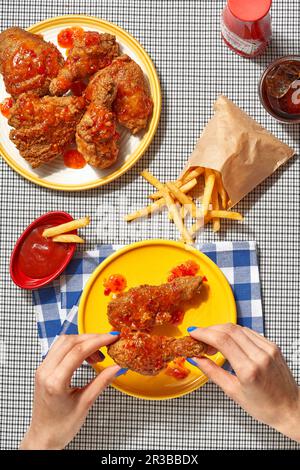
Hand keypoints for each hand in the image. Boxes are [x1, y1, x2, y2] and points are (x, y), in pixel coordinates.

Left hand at [20, 333, 122, 449]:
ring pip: (63, 342)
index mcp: (55, 382)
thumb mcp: (85, 404)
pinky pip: (59, 349)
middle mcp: (45, 372)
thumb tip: (117, 368)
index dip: (98, 341)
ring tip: (98, 354)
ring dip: (83, 342)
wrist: (43, 437)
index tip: (112, 338)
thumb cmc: (60, 426)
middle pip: (70, 342)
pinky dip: (74, 347)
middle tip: (108, 342)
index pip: (78, 351)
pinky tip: (86, 356)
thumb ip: (101, 382)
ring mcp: (42, 369)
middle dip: (92, 338)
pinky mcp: (43, 369)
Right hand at [187, 324, 299, 441]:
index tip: (193, 332)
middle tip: (199, 336)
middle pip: (229, 330)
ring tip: (212, 341)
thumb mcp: (233, 392)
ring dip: (222, 330)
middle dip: (210, 329)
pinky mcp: (273, 345)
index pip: (222, 341)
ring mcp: (269, 349)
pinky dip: (235, 333)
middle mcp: (260, 356)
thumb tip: (196, 359)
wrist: (290, 408)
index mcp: (249, 370)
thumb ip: (212, 372)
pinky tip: (229, 341)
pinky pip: (250, 332)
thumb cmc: (264, 406)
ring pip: (239, 328)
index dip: (204, 333)